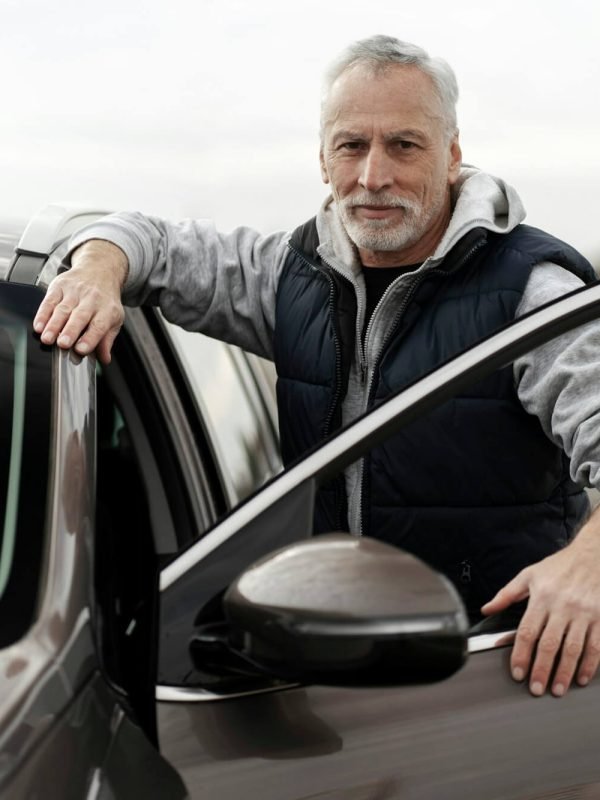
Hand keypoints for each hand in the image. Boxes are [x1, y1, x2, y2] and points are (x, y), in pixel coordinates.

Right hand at [33, 239, 127, 364]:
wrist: (99, 271)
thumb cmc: (105, 300)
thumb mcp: (114, 319)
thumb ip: (107, 340)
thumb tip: (104, 359)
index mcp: (107, 310)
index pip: (99, 325)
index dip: (90, 338)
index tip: (81, 349)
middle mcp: (92, 299)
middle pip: (80, 316)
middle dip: (70, 331)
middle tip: (62, 344)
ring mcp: (75, 292)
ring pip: (62, 309)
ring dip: (53, 325)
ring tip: (47, 339)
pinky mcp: (60, 286)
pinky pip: (50, 300)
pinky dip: (42, 313)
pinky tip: (39, 325)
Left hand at [482, 511, 599, 696]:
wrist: (593, 555)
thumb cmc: (559, 566)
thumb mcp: (529, 575)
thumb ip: (506, 594)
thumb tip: (487, 609)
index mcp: (542, 597)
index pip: (528, 631)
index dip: (521, 654)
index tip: (517, 672)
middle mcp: (563, 606)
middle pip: (550, 644)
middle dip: (542, 670)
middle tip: (536, 689)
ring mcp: (584, 614)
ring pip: (573, 649)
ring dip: (565, 672)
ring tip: (557, 690)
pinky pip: (596, 646)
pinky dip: (589, 665)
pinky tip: (581, 677)